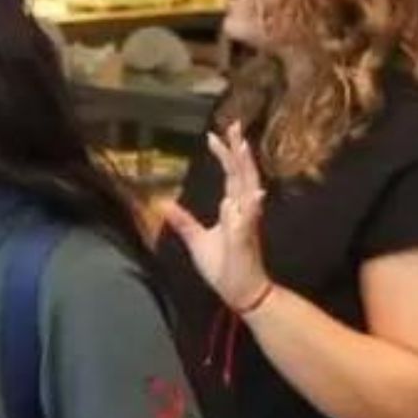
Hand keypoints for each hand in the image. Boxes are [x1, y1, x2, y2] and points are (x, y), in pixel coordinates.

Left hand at [160, 122, 272, 311]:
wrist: (241, 291)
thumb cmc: (223, 266)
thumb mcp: (197, 240)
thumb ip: (184, 221)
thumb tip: (164, 203)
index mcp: (232, 210)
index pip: (230, 175)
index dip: (224, 155)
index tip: (212, 135)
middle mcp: (243, 211)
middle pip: (242, 174)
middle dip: (238, 151)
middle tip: (233, 126)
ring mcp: (246, 224)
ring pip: (249, 191)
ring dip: (246, 169)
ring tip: (242, 147)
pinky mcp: (245, 241)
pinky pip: (248, 222)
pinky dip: (250, 208)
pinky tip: (252, 194)